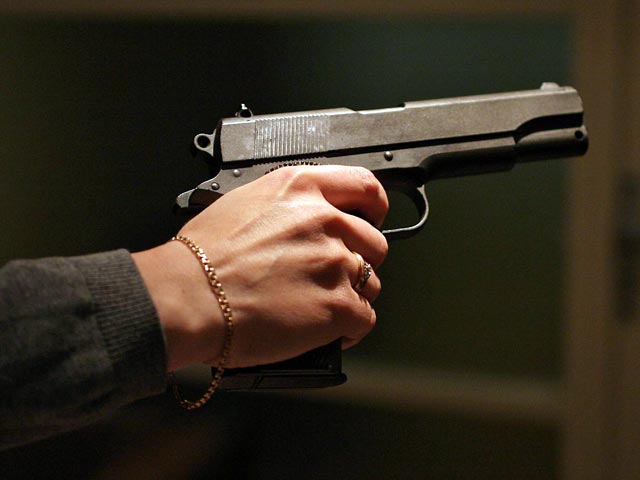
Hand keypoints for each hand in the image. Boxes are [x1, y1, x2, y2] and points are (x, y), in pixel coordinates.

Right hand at [133, 165, 388, 370]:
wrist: (188, 296)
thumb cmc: (202, 257)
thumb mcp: (245, 203)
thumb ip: (289, 207)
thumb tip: (305, 222)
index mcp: (302, 189)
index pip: (364, 186)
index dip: (373, 208)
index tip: (372, 219)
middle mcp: (325, 221)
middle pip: (372, 242)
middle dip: (357, 260)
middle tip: (329, 275)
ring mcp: (335, 263)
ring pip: (369, 282)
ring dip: (350, 295)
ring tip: (317, 306)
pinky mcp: (338, 306)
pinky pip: (365, 318)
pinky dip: (349, 328)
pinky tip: (326, 331)